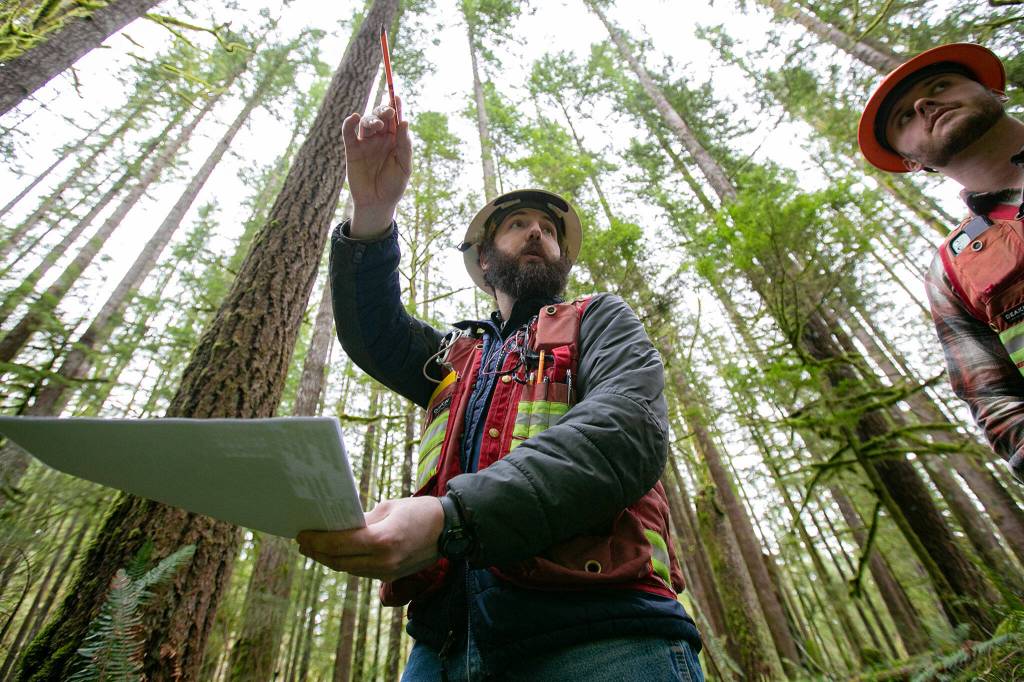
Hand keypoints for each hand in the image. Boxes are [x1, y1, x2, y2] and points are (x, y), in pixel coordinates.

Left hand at [296, 496, 442, 580]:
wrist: (451, 530)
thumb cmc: (419, 511)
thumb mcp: (388, 508)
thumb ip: (363, 520)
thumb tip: (339, 527)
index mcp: (383, 540)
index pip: (340, 544)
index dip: (317, 540)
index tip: (302, 534)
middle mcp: (384, 561)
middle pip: (340, 562)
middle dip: (318, 552)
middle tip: (303, 542)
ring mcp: (388, 572)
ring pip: (349, 570)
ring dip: (329, 560)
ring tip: (314, 548)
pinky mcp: (392, 576)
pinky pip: (361, 572)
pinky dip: (346, 563)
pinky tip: (336, 554)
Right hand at [343, 96, 411, 237]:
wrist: (377, 203)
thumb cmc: (393, 186)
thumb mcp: (404, 166)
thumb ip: (405, 145)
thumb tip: (405, 122)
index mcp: (395, 140)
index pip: (395, 119)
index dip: (395, 106)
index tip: (397, 97)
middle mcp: (380, 138)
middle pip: (380, 117)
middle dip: (383, 111)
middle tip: (388, 113)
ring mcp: (365, 142)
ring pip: (365, 122)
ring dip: (371, 120)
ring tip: (378, 125)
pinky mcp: (352, 149)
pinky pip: (348, 132)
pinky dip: (349, 123)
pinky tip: (353, 117)